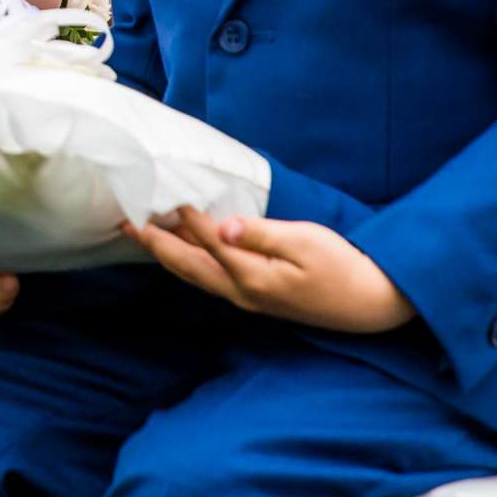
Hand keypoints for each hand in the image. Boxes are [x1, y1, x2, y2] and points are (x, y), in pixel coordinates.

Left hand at [124, 207, 414, 333]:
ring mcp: (248, 299)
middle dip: (154, 245)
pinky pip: (210, 280)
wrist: (372, 303)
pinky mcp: (257, 298)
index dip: (183, 217)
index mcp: (252, 277)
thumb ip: (260, 234)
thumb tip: (222, 225)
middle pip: (187, 267)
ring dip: (167, 255)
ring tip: (142, 235)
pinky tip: (184, 252)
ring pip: (196, 276)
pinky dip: (189, 264)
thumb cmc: (343, 266)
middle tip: (124, 223)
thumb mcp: (305, 242)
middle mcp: (242, 292)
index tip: (161, 193)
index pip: (206, 242)